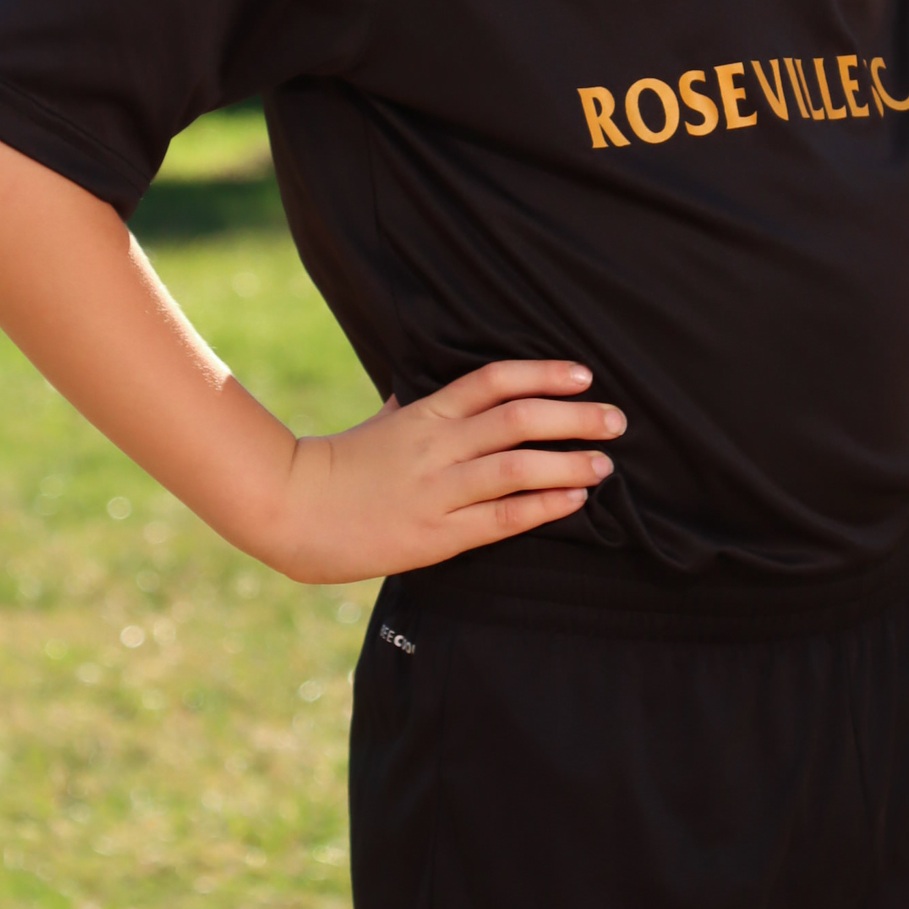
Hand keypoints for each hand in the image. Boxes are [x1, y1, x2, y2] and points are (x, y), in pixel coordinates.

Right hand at [281, 359, 623, 582]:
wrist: (292, 508)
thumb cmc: (338, 464)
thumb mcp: (378, 423)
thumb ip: (411, 406)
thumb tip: (424, 386)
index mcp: (425, 412)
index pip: (493, 381)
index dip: (543, 374)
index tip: (583, 374)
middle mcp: (437, 445)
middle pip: (517, 419)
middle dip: (573, 417)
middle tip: (616, 418)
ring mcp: (437, 490)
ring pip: (515, 468)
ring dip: (567, 463)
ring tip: (604, 464)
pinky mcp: (435, 535)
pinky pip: (499, 518)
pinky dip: (541, 507)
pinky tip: (573, 502)